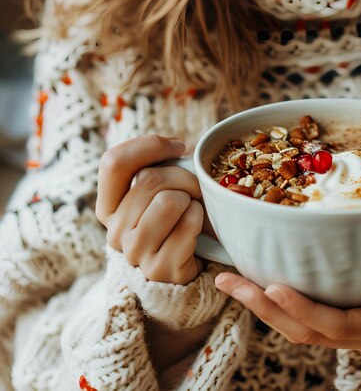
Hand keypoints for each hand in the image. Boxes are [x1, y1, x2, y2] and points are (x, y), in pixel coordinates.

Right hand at [96, 134, 208, 284]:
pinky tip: (196, 227)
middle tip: (194, 186)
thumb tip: (176, 145)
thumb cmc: (176, 216)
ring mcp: (135, 253)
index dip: (149, 145)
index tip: (177, 146)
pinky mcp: (160, 269)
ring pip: (168, 200)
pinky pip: (188, 223)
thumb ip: (156, 165)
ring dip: (191, 198)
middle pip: (149, 178)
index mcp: (107, 207)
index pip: (113, 162)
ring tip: (191, 208)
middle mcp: (114, 231)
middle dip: (183, 175)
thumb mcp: (159, 188)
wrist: (189, 265)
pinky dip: (200, 217)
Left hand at [214, 235, 360, 356]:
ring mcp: (357, 329)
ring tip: (232, 280)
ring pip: (302, 327)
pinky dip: (281, 302)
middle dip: (265, 308)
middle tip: (229, 280)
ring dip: (264, 306)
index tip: (270, 286)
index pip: (336, 324)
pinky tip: (260, 281)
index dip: (302, 308)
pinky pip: (309, 318)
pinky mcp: (350, 318)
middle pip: (307, 330)